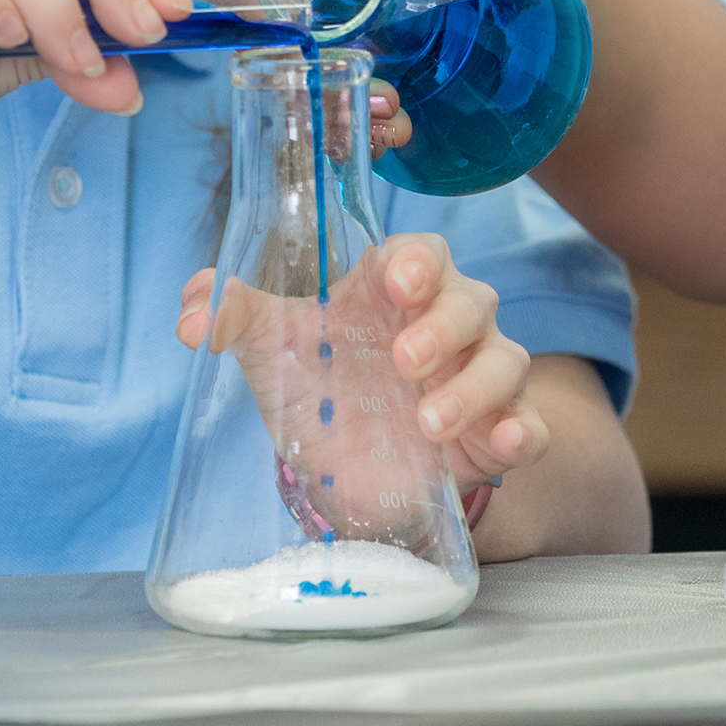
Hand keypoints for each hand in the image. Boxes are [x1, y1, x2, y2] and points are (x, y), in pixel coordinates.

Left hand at [177, 230, 549, 499]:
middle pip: (473, 299)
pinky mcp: (499, 433)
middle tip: (403, 363)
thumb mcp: (271, 350)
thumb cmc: (320, 386)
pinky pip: (532, 425)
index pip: (424, 253)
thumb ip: (232, 317)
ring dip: (474, 386)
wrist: (349, 472)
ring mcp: (481, 378)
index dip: (417, 262)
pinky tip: (503, 440)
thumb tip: (194, 313)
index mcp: (396, 289)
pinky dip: (525, 430)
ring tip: (428, 422)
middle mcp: (450, 325)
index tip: (395, 283)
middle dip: (443, 327)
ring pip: (506, 360)